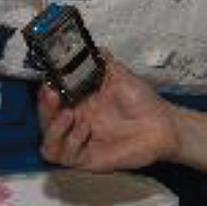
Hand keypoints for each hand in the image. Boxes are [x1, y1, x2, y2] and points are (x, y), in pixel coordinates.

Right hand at [38, 53, 178, 170]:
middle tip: (52, 95)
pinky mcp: (87, 159)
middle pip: (45, 121)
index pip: (51, 100)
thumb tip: (92, 46)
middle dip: (44, 108)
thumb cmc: (141, 101)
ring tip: (69, 116)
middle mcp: (75, 123)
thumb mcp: (120, 76)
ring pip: (49, 143)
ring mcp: (80, 142)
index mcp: (79, 103)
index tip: (48, 82)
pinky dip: (70, 143)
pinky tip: (85, 130)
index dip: (45, 92)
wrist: (162, 125)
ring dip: (54, 129)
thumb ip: (104, 62)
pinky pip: (66, 157)